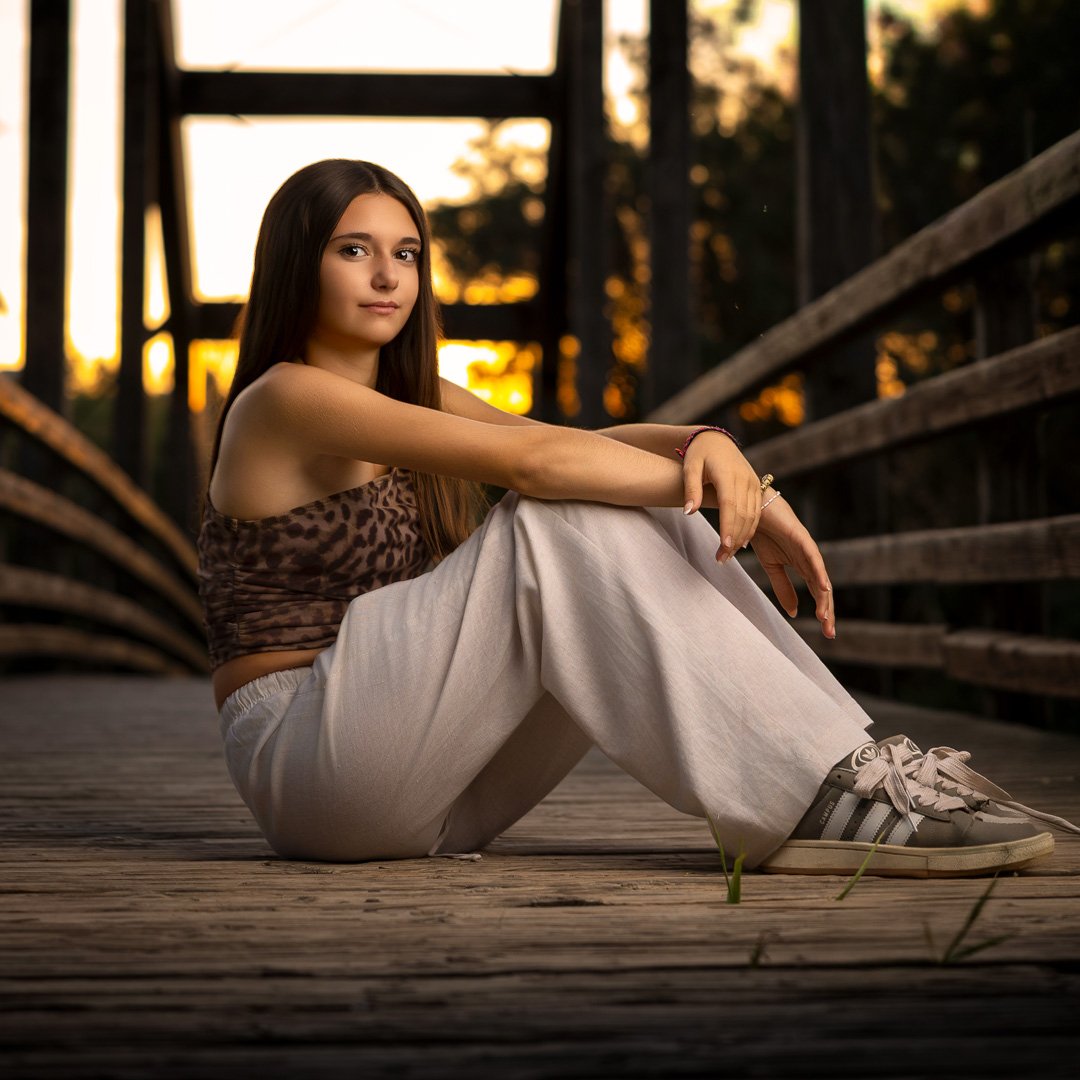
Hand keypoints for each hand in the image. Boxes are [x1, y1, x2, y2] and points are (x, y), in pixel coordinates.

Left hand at [680, 431, 761, 560]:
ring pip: (752, 516)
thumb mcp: (689, 467)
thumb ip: (690, 489)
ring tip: (728, 555)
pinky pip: (756, 512)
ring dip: (742, 537)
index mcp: (728, 474)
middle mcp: (745, 480)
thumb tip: (688, 512)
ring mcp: (753, 483)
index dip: (729, 526)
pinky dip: (750, 529)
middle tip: (722, 559)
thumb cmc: (699, 454)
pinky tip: (740, 543)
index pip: (730, 505)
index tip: (724, 546)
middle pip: (743, 514)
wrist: (717, 440)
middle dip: (734, 539)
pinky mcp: (756, 487)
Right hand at [749, 496, 834, 638]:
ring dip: (824, 598)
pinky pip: (813, 558)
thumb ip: (783, 588)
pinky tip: (824, 587)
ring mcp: (807, 549)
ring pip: (820, 577)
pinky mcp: (801, 538)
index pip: (817, 593)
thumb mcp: (771, 567)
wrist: (751, 509)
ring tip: (824, 617)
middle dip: (827, 611)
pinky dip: (819, 573)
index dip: (823, 612)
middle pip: (823, 589)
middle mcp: (809, 560)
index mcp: (802, 567)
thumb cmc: (762, 534)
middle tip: (830, 632)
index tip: (827, 632)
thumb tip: (794, 612)